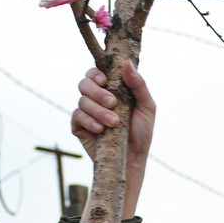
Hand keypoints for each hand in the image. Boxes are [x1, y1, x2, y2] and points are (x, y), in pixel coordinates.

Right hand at [71, 64, 156, 219]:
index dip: (96, 74)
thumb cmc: (141, 133)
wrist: (132, 159)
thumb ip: (139, 85)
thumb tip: (126, 63)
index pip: (95, 73)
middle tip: (113, 104)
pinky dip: (89, 121)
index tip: (105, 81)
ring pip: (82, 101)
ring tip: (114, 123)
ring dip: (98, 111)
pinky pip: (77, 117)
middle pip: (84, 83)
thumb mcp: (147, 108)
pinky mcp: (79, 127)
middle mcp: (96, 98)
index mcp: (111, 90)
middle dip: (98, 92)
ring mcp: (86, 112)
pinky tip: (100, 129)